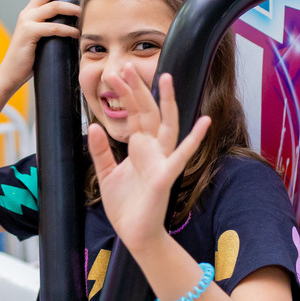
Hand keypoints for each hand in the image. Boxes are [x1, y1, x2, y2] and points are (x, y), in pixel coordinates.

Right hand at [0, 0, 85, 87]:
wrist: (10, 73)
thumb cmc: (29, 58)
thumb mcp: (41, 38)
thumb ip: (50, 26)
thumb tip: (72, 23)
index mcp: (30, 11)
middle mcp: (27, 13)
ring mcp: (26, 22)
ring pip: (52, 6)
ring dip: (71, 7)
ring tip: (84, 11)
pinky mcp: (28, 33)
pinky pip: (52, 27)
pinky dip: (67, 29)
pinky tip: (76, 32)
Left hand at [88, 65, 210, 251]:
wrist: (134, 234)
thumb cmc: (125, 206)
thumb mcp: (106, 174)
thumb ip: (101, 150)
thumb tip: (94, 126)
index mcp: (140, 148)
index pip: (134, 114)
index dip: (126, 94)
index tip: (116, 72)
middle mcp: (153, 150)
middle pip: (147, 113)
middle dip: (137, 90)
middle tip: (126, 66)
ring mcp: (162, 161)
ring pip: (166, 125)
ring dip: (167, 102)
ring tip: (166, 78)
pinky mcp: (166, 176)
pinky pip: (182, 155)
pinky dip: (194, 139)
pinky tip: (205, 121)